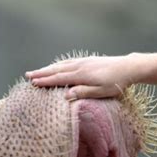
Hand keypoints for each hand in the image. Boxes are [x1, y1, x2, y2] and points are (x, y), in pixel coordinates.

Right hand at [25, 54, 140, 99]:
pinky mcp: (89, 60)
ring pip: (62, 65)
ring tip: (38, 70)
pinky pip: (69, 62)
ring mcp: (84, 62)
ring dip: (48, 68)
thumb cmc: (115, 83)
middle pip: (57, 69)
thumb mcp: (100, 91)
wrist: (128, 67)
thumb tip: (66, 95)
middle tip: (27, 75)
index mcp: (81, 75)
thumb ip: (83, 92)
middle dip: (42, 72)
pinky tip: (58, 65)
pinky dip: (60, 64)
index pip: (59, 78)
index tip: (33, 83)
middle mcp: (80, 66)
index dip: (45, 80)